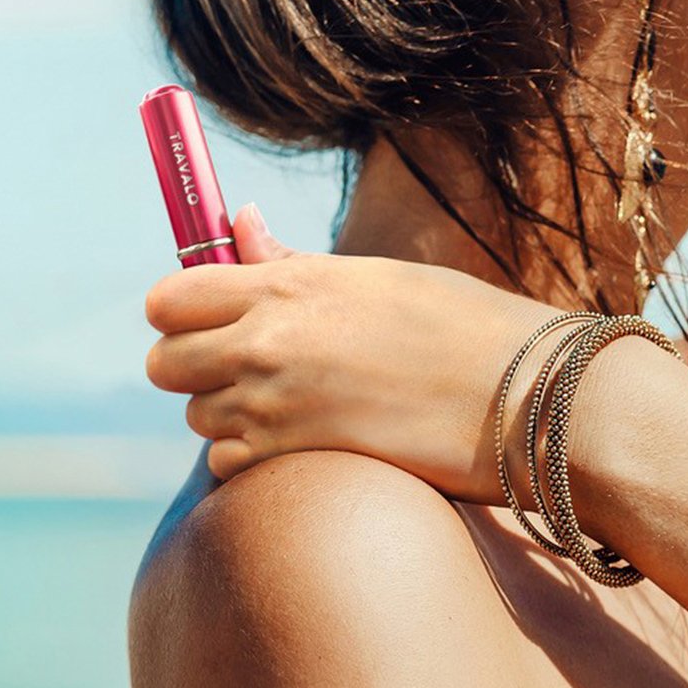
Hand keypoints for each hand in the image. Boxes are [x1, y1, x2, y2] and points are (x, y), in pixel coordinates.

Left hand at [144, 204, 559, 501]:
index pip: (170, 299)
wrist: (521, 395)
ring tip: (288, 409)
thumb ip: (291, 264)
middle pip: (165, 364)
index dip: (179, 314)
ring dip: (225, 416)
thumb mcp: (372, 279)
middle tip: (242, 371)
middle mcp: (267, 343)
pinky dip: (246, 459)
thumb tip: (240, 222)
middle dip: (191, 369)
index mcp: (287, 286)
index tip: (208, 323)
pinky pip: (224, 465)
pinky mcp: (295, 459)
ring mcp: (276, 405)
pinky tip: (295, 445)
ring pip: (195, 417)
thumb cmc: (461, 328)